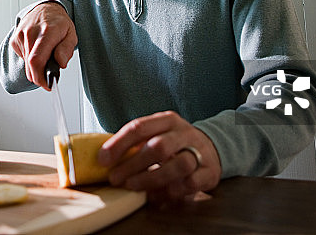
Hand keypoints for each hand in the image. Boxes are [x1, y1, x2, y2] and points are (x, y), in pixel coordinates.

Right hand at [9, 1, 77, 89]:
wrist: (45, 9)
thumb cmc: (59, 23)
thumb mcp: (71, 34)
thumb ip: (66, 49)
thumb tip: (61, 64)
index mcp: (47, 31)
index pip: (37, 60)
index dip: (41, 77)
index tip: (48, 85)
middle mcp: (31, 32)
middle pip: (31, 65)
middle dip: (40, 76)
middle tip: (50, 75)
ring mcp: (20, 35)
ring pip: (27, 64)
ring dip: (37, 67)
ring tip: (47, 56)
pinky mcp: (14, 39)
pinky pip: (23, 58)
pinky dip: (31, 60)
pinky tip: (37, 50)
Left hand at [97, 111, 221, 202]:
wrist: (212, 148)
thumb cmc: (174, 143)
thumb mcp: (157, 134)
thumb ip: (136, 143)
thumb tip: (104, 157)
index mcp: (167, 120)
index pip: (139, 127)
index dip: (119, 144)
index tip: (103, 159)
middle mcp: (184, 133)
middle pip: (158, 146)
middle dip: (133, 164)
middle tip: (115, 178)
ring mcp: (199, 151)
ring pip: (178, 165)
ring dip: (152, 178)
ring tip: (133, 186)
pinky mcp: (209, 172)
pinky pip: (191, 183)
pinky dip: (172, 190)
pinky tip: (157, 194)